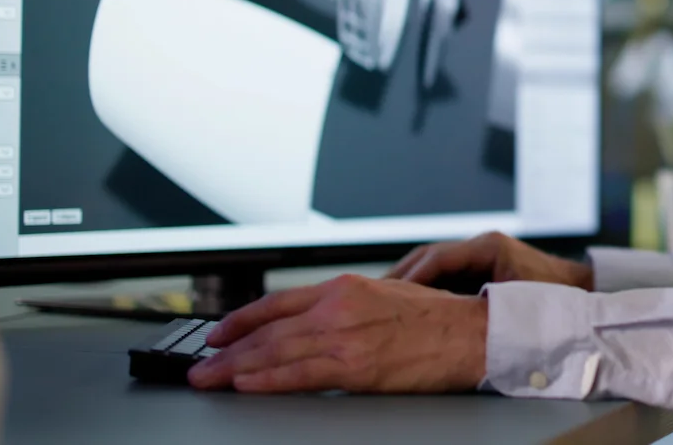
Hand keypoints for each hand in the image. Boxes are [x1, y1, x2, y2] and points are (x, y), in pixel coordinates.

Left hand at [188, 274, 485, 393]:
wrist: (473, 334)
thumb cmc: (438, 318)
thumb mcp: (386, 295)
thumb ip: (349, 305)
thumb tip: (317, 322)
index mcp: (346, 287)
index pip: (278, 303)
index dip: (241, 320)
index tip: (218, 334)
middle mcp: (339, 307)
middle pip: (268, 330)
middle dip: (226, 350)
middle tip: (200, 366)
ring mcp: (345, 337)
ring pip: (275, 353)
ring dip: (235, 369)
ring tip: (210, 380)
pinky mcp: (356, 368)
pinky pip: (299, 376)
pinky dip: (267, 381)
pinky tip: (246, 385)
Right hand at [386, 231, 592, 292]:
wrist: (580, 293)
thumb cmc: (554, 296)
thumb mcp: (516, 300)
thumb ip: (482, 303)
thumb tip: (446, 314)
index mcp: (489, 247)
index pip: (439, 257)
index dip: (413, 277)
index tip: (391, 294)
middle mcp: (481, 246)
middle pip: (429, 257)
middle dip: (401, 276)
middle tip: (374, 295)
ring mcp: (479, 256)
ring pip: (433, 265)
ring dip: (409, 282)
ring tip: (383, 300)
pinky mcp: (479, 268)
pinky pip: (444, 275)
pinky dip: (424, 287)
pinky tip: (408, 304)